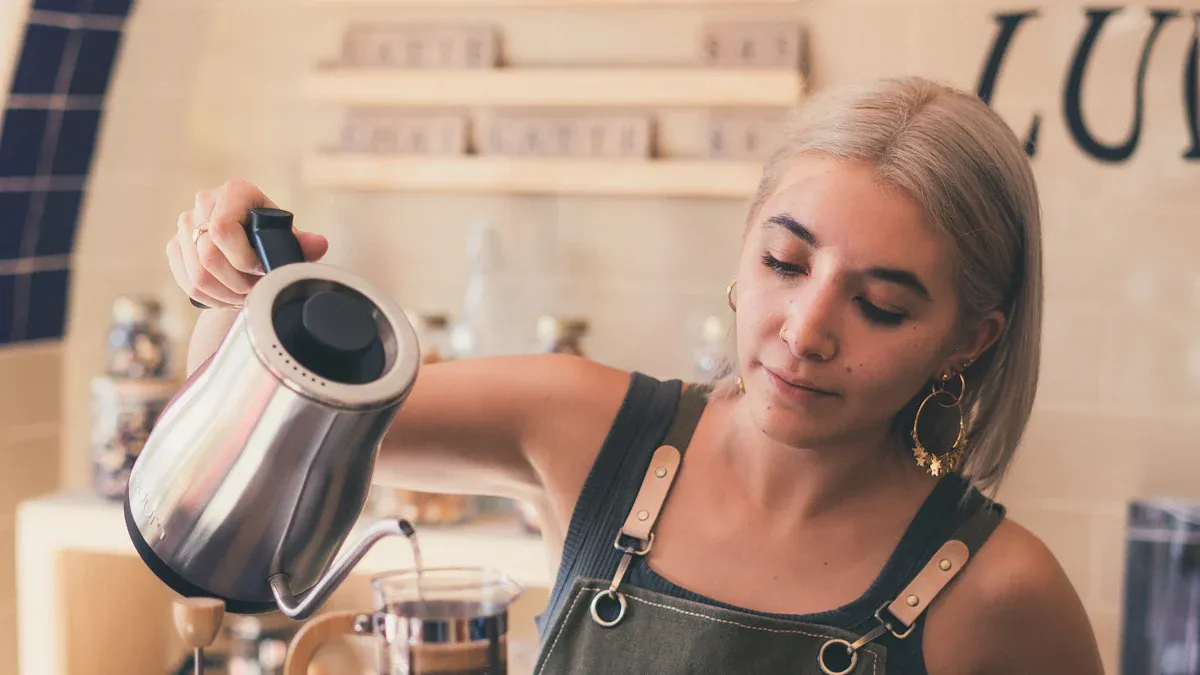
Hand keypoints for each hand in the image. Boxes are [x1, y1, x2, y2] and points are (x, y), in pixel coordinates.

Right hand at [165, 179, 328, 308]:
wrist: (250, 245)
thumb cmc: (273, 239)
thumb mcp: (289, 239)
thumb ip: (303, 243)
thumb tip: (319, 244)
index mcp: (235, 191)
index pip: (222, 228)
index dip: (243, 258)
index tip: (262, 270)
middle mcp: (205, 202)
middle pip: (208, 256)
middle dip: (237, 282)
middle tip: (256, 291)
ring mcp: (185, 224)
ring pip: (197, 275)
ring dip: (225, 294)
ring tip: (246, 296)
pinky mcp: (176, 246)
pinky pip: (186, 283)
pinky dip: (211, 298)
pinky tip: (228, 298)